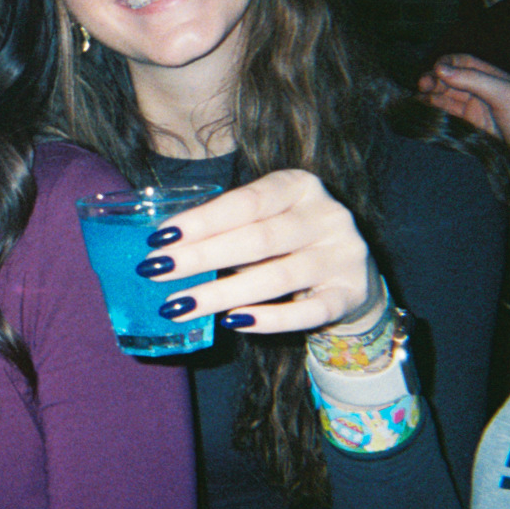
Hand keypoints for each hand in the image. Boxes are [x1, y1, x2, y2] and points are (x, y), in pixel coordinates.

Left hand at [143, 169, 379, 333]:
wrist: (353, 275)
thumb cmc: (289, 242)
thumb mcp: (265, 221)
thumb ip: (228, 228)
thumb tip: (166, 248)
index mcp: (300, 186)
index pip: (247, 202)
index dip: (202, 220)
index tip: (160, 238)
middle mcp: (327, 215)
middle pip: (258, 239)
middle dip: (201, 256)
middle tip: (156, 270)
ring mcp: (343, 255)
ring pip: (277, 278)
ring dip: (221, 294)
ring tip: (178, 305)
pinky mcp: (351, 295)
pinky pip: (306, 313)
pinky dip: (268, 319)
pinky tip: (232, 322)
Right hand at [418, 54, 509, 215]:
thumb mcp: (506, 95)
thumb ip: (473, 79)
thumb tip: (440, 68)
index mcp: (496, 82)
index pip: (464, 64)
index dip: (446, 65)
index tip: (433, 73)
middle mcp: (485, 98)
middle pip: (451, 83)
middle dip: (433, 82)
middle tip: (420, 89)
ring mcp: (478, 119)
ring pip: (445, 103)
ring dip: (429, 101)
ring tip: (415, 104)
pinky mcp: (471, 139)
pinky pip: (447, 124)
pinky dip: (433, 120)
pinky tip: (423, 119)